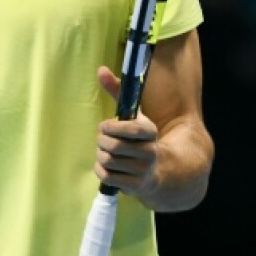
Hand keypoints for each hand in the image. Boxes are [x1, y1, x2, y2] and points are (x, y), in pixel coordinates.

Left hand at [94, 66, 159, 197]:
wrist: (155, 171)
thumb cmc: (136, 138)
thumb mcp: (131, 114)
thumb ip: (117, 91)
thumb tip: (100, 69)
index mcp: (150, 132)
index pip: (132, 129)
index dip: (112, 127)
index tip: (106, 126)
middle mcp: (150, 152)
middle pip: (112, 145)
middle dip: (101, 141)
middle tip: (102, 139)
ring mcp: (143, 170)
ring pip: (107, 160)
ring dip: (100, 155)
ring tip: (104, 152)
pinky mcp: (134, 186)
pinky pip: (106, 176)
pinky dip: (100, 169)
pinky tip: (106, 165)